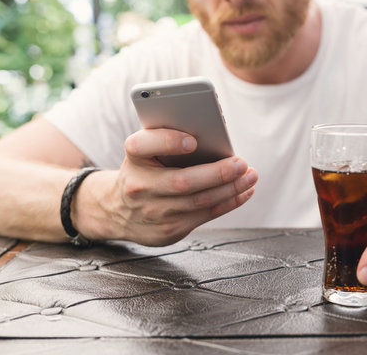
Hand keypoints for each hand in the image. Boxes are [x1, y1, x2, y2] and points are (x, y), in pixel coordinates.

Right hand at [86, 128, 256, 245]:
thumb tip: (213, 136)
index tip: (192, 140)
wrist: (116, 211)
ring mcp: (154, 212)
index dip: (168, 142)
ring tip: (250, 176)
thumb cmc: (142, 171)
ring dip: (231, 189)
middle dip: (218, 173)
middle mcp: (139, 186)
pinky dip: (229, 203)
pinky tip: (244, 192)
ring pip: (200, 201)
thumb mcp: (145, 152)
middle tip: (241, 163)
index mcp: (134, 158)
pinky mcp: (168, 231)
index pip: (143, 145)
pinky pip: (205, 215)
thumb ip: (168, 140)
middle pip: (183, 181)